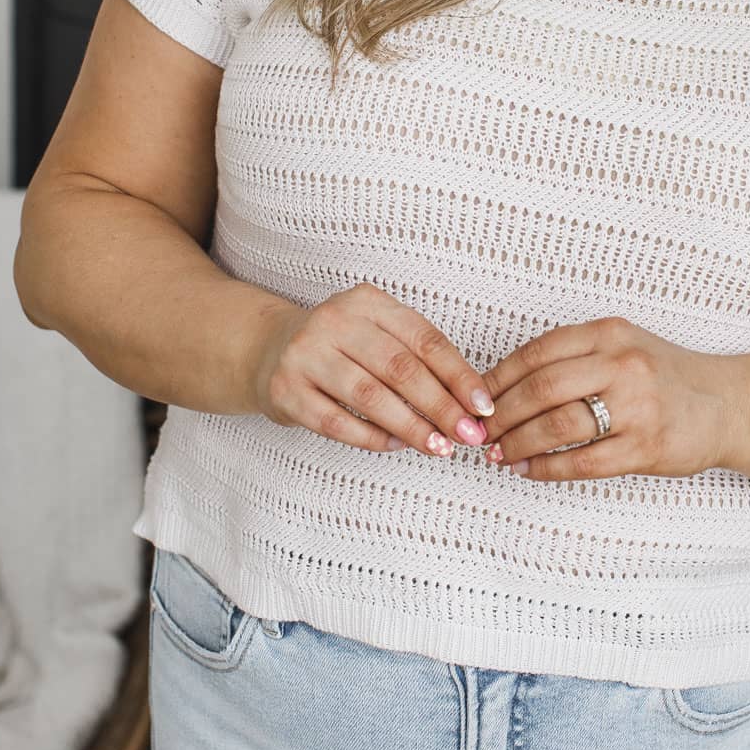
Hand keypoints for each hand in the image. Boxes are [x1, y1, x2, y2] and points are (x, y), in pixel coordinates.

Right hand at [245, 282, 494, 457]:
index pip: (424, 339)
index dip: (458, 375)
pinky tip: (395, 446)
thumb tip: (468, 402)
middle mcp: (334, 321)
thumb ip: (416, 357)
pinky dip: (371, 438)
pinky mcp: (285, 390)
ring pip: (370, 396)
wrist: (266, 349)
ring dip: (410, 427)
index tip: (483, 406)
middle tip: (468, 435)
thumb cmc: (339, 346)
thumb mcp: (375, 333)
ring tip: (439, 447)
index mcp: (367, 302)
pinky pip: (336, 422)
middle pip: (400, 368)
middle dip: (441, 406)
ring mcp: (306, 354)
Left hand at [477, 317, 734, 480]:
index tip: (476, 399)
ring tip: (497, 454)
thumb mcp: (624, 346)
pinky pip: (583, 462)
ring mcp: (637, 407)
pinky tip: (527, 471)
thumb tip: (505, 385)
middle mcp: (623, 364)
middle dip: (502, 415)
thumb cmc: (664, 376)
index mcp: (610, 334)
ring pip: (557, 426)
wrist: (727, 405)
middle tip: (480, 433)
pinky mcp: (646, 447)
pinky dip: (546, 469)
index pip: (538, 352)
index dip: (498, 378)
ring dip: (518, 444)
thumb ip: (574, 356)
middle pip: (541, 389)